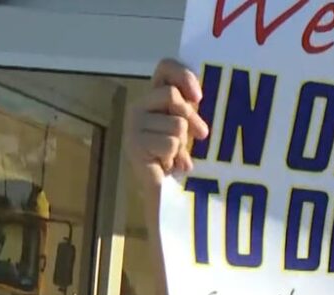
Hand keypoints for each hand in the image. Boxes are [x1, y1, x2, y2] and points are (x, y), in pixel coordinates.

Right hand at [123, 58, 209, 200]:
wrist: (164, 187)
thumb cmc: (179, 155)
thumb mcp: (189, 127)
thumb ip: (190, 109)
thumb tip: (196, 100)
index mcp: (154, 96)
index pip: (165, 67)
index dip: (184, 75)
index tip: (198, 96)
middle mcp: (140, 106)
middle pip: (172, 96)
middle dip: (190, 118)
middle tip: (199, 136)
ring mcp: (133, 124)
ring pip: (176, 124)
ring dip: (182, 143)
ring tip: (175, 154)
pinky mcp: (134, 144)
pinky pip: (169, 142)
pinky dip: (175, 156)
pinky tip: (167, 164)